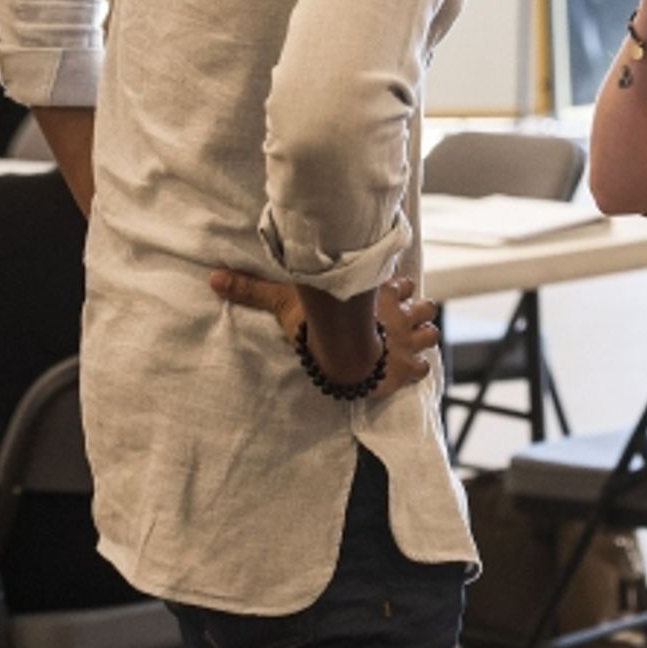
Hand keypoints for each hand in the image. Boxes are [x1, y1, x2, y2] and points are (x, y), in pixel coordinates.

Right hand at [210, 269, 440, 396]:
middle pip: (426, 306)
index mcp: (378, 293)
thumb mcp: (286, 302)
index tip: (392, 295)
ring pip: (432, 332)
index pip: (402, 284)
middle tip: (404, 323)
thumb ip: (255, 290)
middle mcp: (400, 313)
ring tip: (409, 343)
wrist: (342, 354)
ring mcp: (408, 339)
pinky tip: (407, 370)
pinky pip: (425, 366)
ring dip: (423, 337)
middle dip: (419, 314)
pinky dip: (419, 367)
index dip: (400, 291)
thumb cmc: (318, 324)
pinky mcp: (410, 366)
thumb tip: (214, 277)